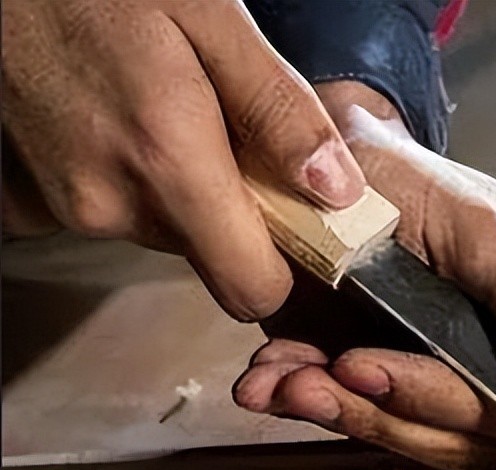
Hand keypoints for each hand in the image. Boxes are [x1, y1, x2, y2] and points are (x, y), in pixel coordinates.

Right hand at [1, 0, 365, 320]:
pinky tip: (116, 115)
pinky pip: (112, 207)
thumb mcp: (212, 19)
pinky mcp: (27, 198)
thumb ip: (279, 112)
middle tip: (221, 122)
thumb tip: (336, 190)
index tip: (302, 219)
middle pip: (212, 253)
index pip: (252, 288)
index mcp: (166, 161)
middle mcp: (106, 201)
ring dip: (180, 181)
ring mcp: (60, 205)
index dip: (289, 264)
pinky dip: (128, 173)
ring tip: (162, 104)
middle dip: (235, 202)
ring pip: (164, 227)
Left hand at [233, 82, 495, 469]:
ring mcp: (452, 387)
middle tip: (331, 368)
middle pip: (471, 436)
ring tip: (290, 378)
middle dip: (388, 407)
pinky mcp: (389, 395)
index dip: (459, 401)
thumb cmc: (423, 185)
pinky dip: (306, 404)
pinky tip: (272, 380)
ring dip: (342, 412)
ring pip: (413, 442)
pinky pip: (358, 425)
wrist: (335, 169)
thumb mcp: (491, 232)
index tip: (379, 367)